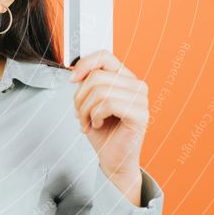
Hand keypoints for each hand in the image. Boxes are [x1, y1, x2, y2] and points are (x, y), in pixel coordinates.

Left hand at [70, 50, 148, 178]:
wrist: (113, 159)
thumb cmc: (103, 132)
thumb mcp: (89, 101)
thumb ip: (86, 83)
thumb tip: (76, 73)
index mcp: (125, 78)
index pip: (104, 56)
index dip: (84, 64)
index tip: (72, 80)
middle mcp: (136, 85)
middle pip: (97, 76)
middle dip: (80, 98)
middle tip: (80, 114)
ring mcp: (141, 99)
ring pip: (100, 91)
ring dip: (85, 110)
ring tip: (88, 122)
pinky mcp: (141, 114)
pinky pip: (108, 104)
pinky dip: (96, 116)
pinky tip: (99, 124)